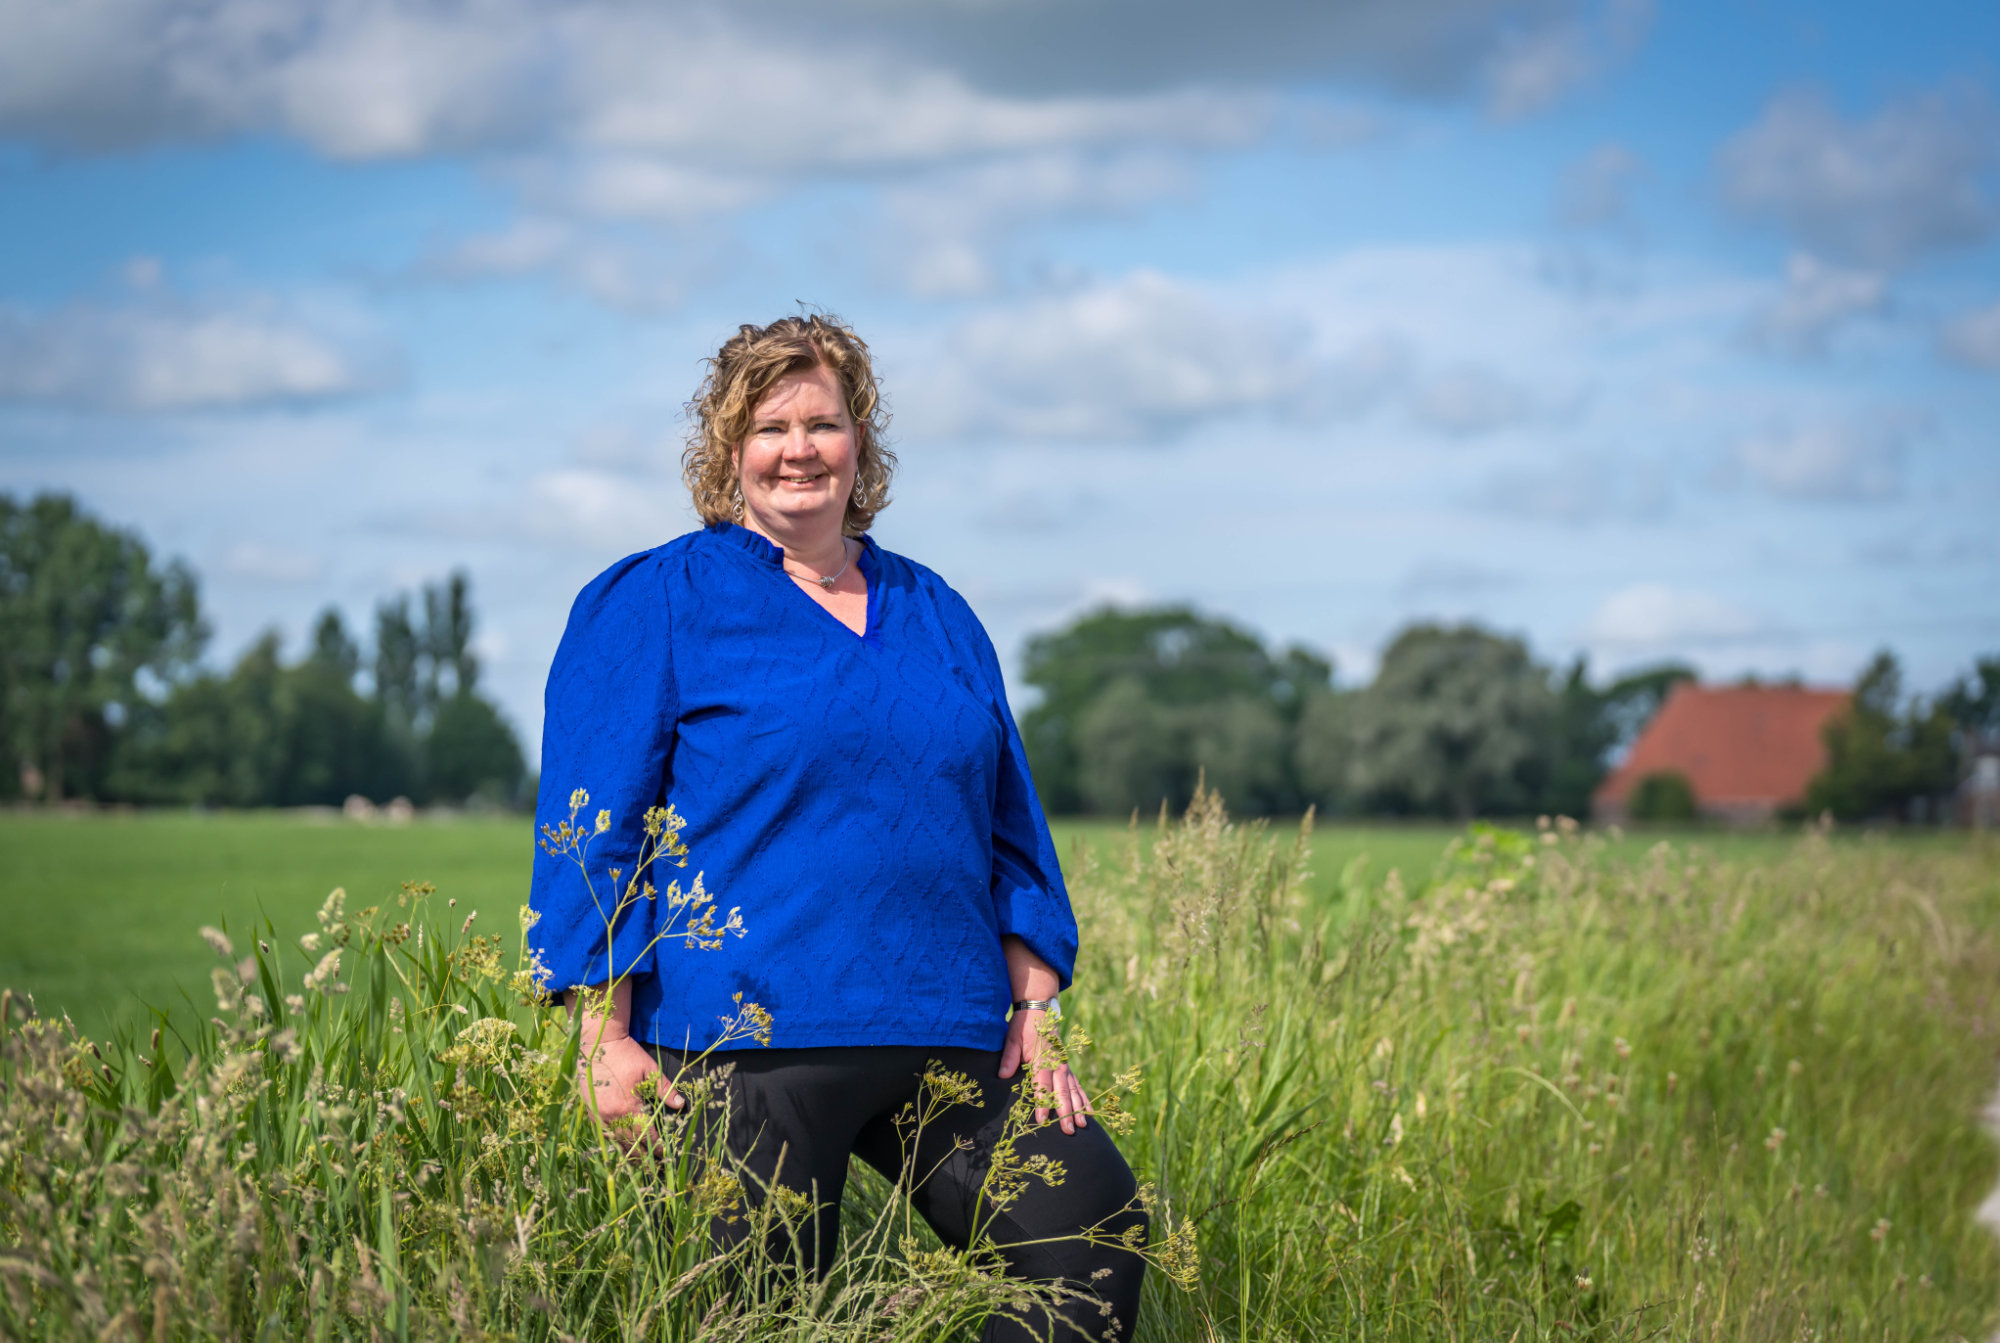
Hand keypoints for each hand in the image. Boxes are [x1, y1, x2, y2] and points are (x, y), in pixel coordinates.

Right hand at [567, 982, 681, 1147]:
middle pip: (630, 1143)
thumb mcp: (649, 1070)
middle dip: (642, 1155)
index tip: (664, 1155)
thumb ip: (665, 1090)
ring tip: (637, 1163)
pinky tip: (619, 1147)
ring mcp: (599, 1114)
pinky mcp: (591, 1111)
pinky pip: (603, 1133)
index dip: (655, 1146)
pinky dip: (613, 1141)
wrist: (598, 1044)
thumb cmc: (627, 1055)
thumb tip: (681, 1105)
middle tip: (653, 1166)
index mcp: (629, 1107)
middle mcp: (613, 1116)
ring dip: (627, 1152)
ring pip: (615, 1141)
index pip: (646, 1134)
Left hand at [998, 1008, 1091, 1134]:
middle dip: (1065, 1111)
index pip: (1042, 1083)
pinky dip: (1083, 1098)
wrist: (1040, 1009)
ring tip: (1082, 1125)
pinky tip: (1090, 1112)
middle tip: (1068, 1130)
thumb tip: (1003, 1076)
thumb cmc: (1024, 1026)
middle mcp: (1057, 1063)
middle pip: (1062, 1090)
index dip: (1043, 1102)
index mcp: (1042, 1057)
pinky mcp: (1066, 1066)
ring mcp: (1064, 1064)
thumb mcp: (1012, 1038)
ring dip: (1078, 1108)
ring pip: (1073, 1089)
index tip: (1042, 1119)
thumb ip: (1010, 1057)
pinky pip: (1077, 1085)